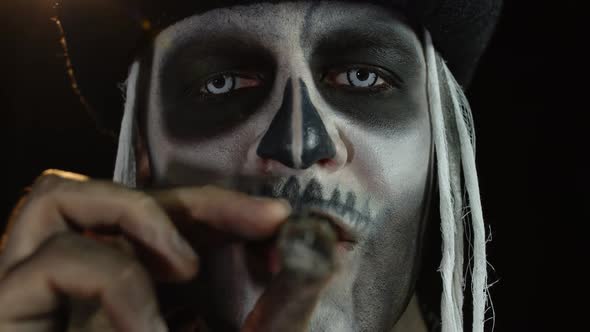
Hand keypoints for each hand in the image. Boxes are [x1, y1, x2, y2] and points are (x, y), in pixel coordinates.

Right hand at [0, 170, 290, 331]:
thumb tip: (319, 254)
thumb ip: (278, 311)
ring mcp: (39, 291)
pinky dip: (112, 279)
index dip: (223, 205)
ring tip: (184, 268)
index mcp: (134, 286)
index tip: (279, 218)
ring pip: (58, 198)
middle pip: (129, 195)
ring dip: (135, 215)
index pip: (171, 217)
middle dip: (202, 200)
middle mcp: (82, 281)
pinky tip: (149, 328)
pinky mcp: (10, 309)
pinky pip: (53, 261)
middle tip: (263, 222)